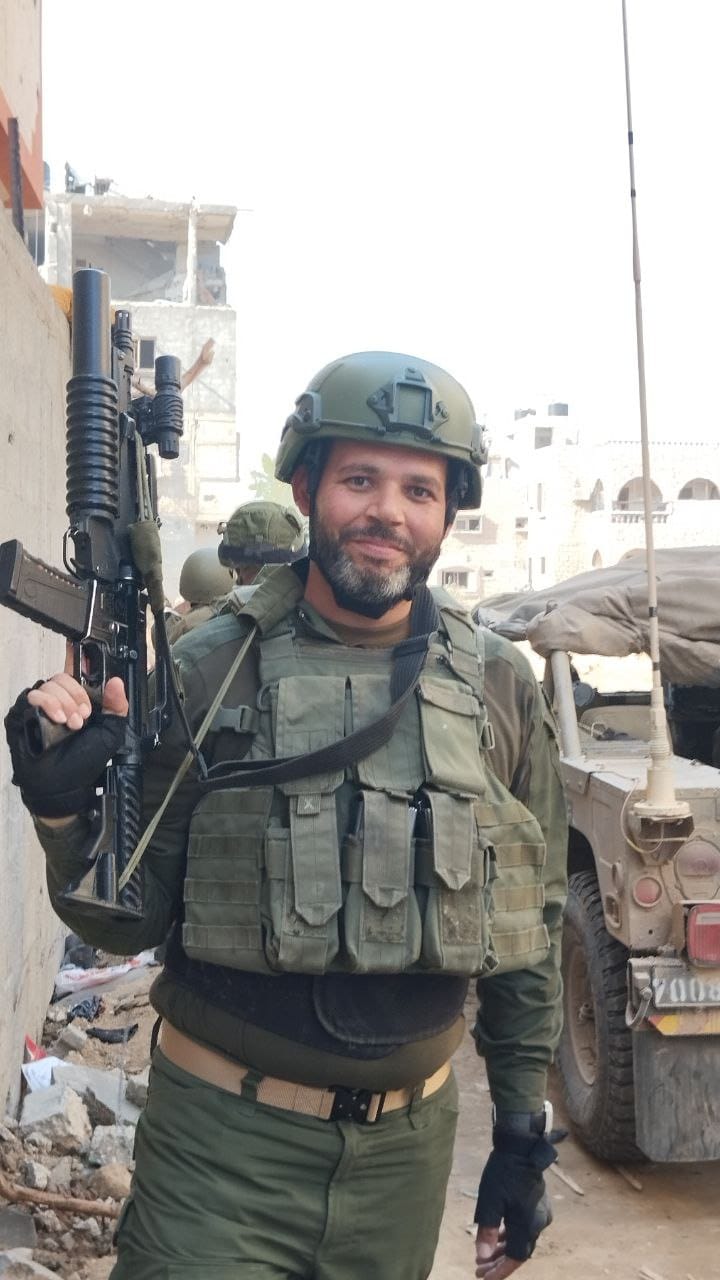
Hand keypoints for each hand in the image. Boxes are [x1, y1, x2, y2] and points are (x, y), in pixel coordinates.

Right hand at [5, 650, 128, 818]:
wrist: (63, 785)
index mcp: (76, 701)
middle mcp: (56, 701)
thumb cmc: (84, 761)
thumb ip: (116, 707)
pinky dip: (47, 704)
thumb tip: (116, 681)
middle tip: (83, 718)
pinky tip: (57, 719)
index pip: (74, 673)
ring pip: (48, 685)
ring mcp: (38, 708)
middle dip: (76, 696)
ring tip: (71, 724)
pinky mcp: (22, 716)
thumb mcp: (110, 733)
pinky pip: (32, 697)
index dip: (79, 671)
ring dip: (64, 702)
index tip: (86, 688)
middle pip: (62, 677)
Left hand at [474, 1132, 555, 1277]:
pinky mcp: (538, 1204)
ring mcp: (540, 1213)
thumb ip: (487, 1232)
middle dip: (499, 1262)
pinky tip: (499, 1236)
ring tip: (485, 1256)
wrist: (521, 1147)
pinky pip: (524, 1227)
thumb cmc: (503, 1173)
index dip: (500, 1271)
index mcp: (527, 1225)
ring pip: (522, 1239)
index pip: (515, 1258)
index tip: (484, 1277)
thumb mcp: (490, 1202)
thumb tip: (483, 1257)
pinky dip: (510, 1235)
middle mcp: (538, 1223)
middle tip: (480, 1269)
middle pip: (519, 1251)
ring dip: (504, 1249)